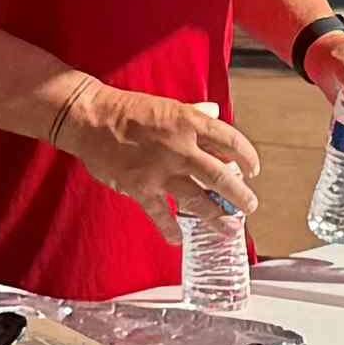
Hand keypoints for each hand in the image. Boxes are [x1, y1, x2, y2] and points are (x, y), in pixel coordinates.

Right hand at [56, 83, 257, 227]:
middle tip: (250, 207)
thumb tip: (216, 114)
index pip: (231, 140)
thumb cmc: (129, 110)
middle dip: (240, 196)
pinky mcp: (139, 187)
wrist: (90, 118)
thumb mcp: (168, 105)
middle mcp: (180, 147)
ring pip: (197, 200)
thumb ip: (195, 113)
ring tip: (229, 229)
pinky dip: (170, 229)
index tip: (253, 170)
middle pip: (220, 177)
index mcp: (189, 122)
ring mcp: (160, 170)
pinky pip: (160, 214)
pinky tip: (179, 239)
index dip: (247, 157)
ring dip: (216, 217)